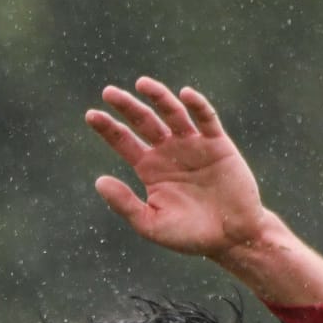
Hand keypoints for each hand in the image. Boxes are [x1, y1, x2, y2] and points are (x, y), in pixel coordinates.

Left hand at [87, 79, 268, 262]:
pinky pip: (206, 119)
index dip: (108, 128)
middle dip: (127, 106)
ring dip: (158, 97)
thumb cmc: (189, 235)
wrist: (231, 238)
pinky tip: (184, 94)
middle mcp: (168, 152)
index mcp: (149, 169)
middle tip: (108, 92)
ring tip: (141, 83)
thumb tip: (98, 181)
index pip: (123, 141)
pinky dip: (197, 105)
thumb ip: (124, 204)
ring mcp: (193, 145)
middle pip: (143, 121)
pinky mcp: (218, 144)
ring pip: (172, 113)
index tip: (91, 115)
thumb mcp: (150, 224)